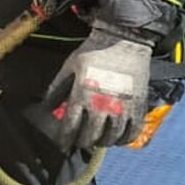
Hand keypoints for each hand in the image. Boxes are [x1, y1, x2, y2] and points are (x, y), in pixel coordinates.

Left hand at [39, 23, 152, 150]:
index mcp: (82, 94)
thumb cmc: (94, 52)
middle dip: (82, 142)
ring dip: (101, 142)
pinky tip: (117, 137)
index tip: (63, 144)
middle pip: (90, 137)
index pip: (70, 127)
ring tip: (97, 140)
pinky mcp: (138, 107)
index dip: (64, 140)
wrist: (124, 40)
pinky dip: (123, 140)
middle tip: (80, 141)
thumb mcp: (70, 66)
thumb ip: (57, 88)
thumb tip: (46, 107)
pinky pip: (132, 133)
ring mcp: (122, 107)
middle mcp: (102, 104)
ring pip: (110, 138)